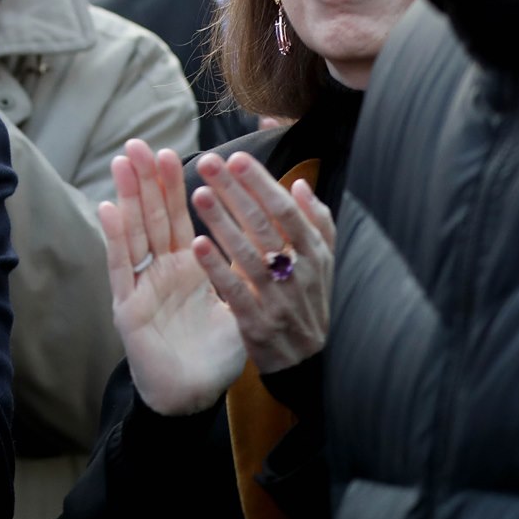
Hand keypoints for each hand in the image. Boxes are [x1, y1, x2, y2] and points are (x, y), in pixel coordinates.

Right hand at [100, 140, 245, 415]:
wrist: (194, 397)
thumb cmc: (216, 354)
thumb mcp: (241, 306)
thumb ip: (250, 272)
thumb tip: (274, 239)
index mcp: (186, 267)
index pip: (179, 218)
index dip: (173, 186)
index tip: (170, 151)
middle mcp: (160, 271)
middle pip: (152, 217)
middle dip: (146, 179)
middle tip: (139, 142)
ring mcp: (141, 286)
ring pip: (134, 232)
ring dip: (129, 196)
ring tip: (123, 161)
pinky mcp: (128, 306)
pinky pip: (122, 267)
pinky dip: (115, 237)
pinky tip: (108, 208)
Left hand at [190, 152, 337, 373]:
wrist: (305, 362)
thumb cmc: (308, 300)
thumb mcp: (322, 263)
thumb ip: (316, 222)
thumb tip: (300, 183)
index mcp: (315, 254)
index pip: (287, 211)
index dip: (261, 184)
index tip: (236, 157)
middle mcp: (299, 274)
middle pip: (264, 226)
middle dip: (235, 192)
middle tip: (208, 162)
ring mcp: (278, 300)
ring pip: (248, 256)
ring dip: (222, 222)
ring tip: (198, 193)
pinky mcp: (257, 324)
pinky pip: (234, 292)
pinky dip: (216, 268)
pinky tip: (196, 244)